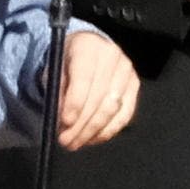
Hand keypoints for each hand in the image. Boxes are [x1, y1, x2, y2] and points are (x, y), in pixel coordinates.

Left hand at [55, 27, 141, 149]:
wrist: (87, 52)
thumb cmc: (68, 62)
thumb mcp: (55, 69)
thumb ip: (58, 91)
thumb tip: (64, 121)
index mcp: (88, 46)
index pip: (84, 78)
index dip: (75, 103)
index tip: (65, 123)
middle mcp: (111, 55)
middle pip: (98, 98)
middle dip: (81, 124)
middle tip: (66, 141)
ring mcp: (126, 71)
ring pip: (112, 109)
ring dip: (92, 131)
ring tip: (76, 142)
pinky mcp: (134, 85)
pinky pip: (124, 115)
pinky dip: (107, 131)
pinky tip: (92, 138)